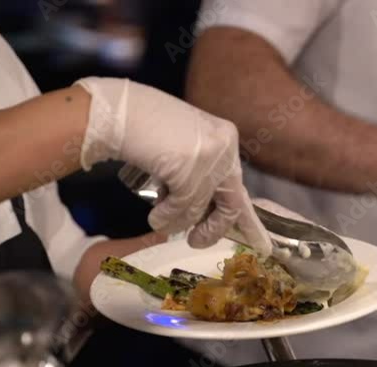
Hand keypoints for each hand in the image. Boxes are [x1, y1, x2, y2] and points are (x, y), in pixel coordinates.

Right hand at [73, 77, 270, 254]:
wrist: (116, 111)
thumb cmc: (142, 126)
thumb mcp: (183, 146)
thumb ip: (198, 173)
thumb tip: (202, 212)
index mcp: (225, 137)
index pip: (240, 185)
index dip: (249, 219)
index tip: (260, 245)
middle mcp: (224, 146)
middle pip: (232, 203)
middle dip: (215, 229)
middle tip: (196, 242)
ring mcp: (209, 157)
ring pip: (201, 209)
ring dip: (179, 222)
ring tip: (159, 221)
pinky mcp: (189, 168)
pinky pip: (183, 207)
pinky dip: (167, 217)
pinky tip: (154, 217)